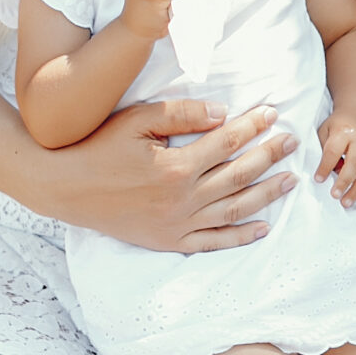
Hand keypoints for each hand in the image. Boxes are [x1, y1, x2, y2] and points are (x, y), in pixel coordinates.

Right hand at [51, 101, 298, 252]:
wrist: (61, 186)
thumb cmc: (97, 147)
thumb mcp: (136, 120)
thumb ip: (182, 114)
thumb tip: (224, 113)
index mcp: (176, 167)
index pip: (229, 143)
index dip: (254, 126)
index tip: (273, 114)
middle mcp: (182, 199)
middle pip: (239, 175)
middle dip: (270, 156)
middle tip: (294, 142)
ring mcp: (176, 224)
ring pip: (233, 209)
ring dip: (267, 195)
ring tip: (291, 180)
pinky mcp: (167, 240)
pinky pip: (212, 242)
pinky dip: (239, 237)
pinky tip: (262, 228)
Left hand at [316, 110, 355, 206]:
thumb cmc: (339, 125)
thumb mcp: (326, 129)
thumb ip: (324, 149)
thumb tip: (326, 174)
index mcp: (344, 131)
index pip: (334, 150)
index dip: (326, 166)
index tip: (318, 179)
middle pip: (355, 162)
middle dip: (345, 181)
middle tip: (335, 196)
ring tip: (346, 203)